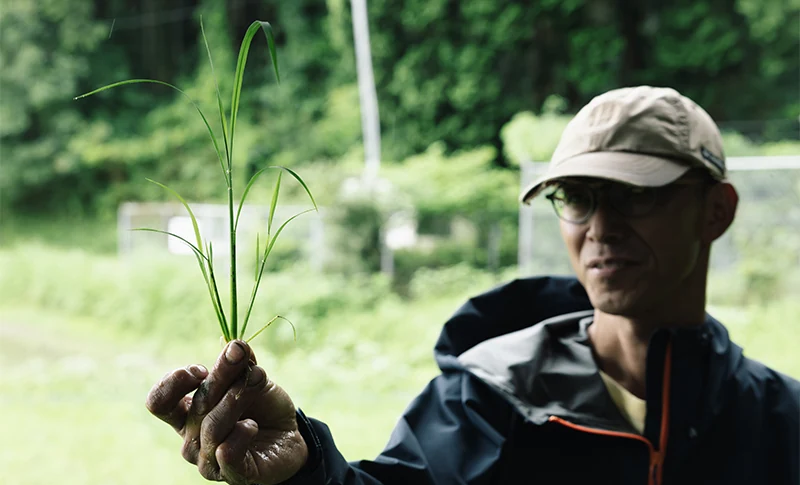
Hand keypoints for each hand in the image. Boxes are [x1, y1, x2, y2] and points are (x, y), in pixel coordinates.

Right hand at [146, 340, 307, 483]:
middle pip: (196, 405)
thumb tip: (235, 343)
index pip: (158, 402)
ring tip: (258, 381)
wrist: (289, 435)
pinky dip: (239, 436)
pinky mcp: (234, 475)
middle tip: (244, 359)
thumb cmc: (263, 406)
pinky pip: (227, 455)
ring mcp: (209, 460)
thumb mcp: (252, 377)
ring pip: (211, 427)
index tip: (201, 369)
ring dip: (236, 399)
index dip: (173, 383)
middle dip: (223, 376)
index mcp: (186, 414)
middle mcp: (191, 439)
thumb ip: (241, 362)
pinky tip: (252, 425)